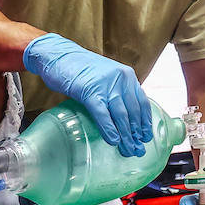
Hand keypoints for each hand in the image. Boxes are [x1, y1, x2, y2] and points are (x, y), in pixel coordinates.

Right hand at [23, 33, 151, 156]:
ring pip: (121, 115)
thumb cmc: (80, 68)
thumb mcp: (106, 77)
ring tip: (128, 149)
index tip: (146, 136)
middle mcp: (121, 79)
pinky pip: (103, 114)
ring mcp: (106, 85)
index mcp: (127, 76)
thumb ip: (117, 91)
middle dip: (137, 133)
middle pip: (133, 111)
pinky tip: (113, 141)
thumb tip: (125, 116)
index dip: (145, 121)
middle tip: (138, 149)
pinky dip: (109, 129)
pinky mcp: (89, 91)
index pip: (142, 102)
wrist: (59, 55)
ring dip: (126, 135)